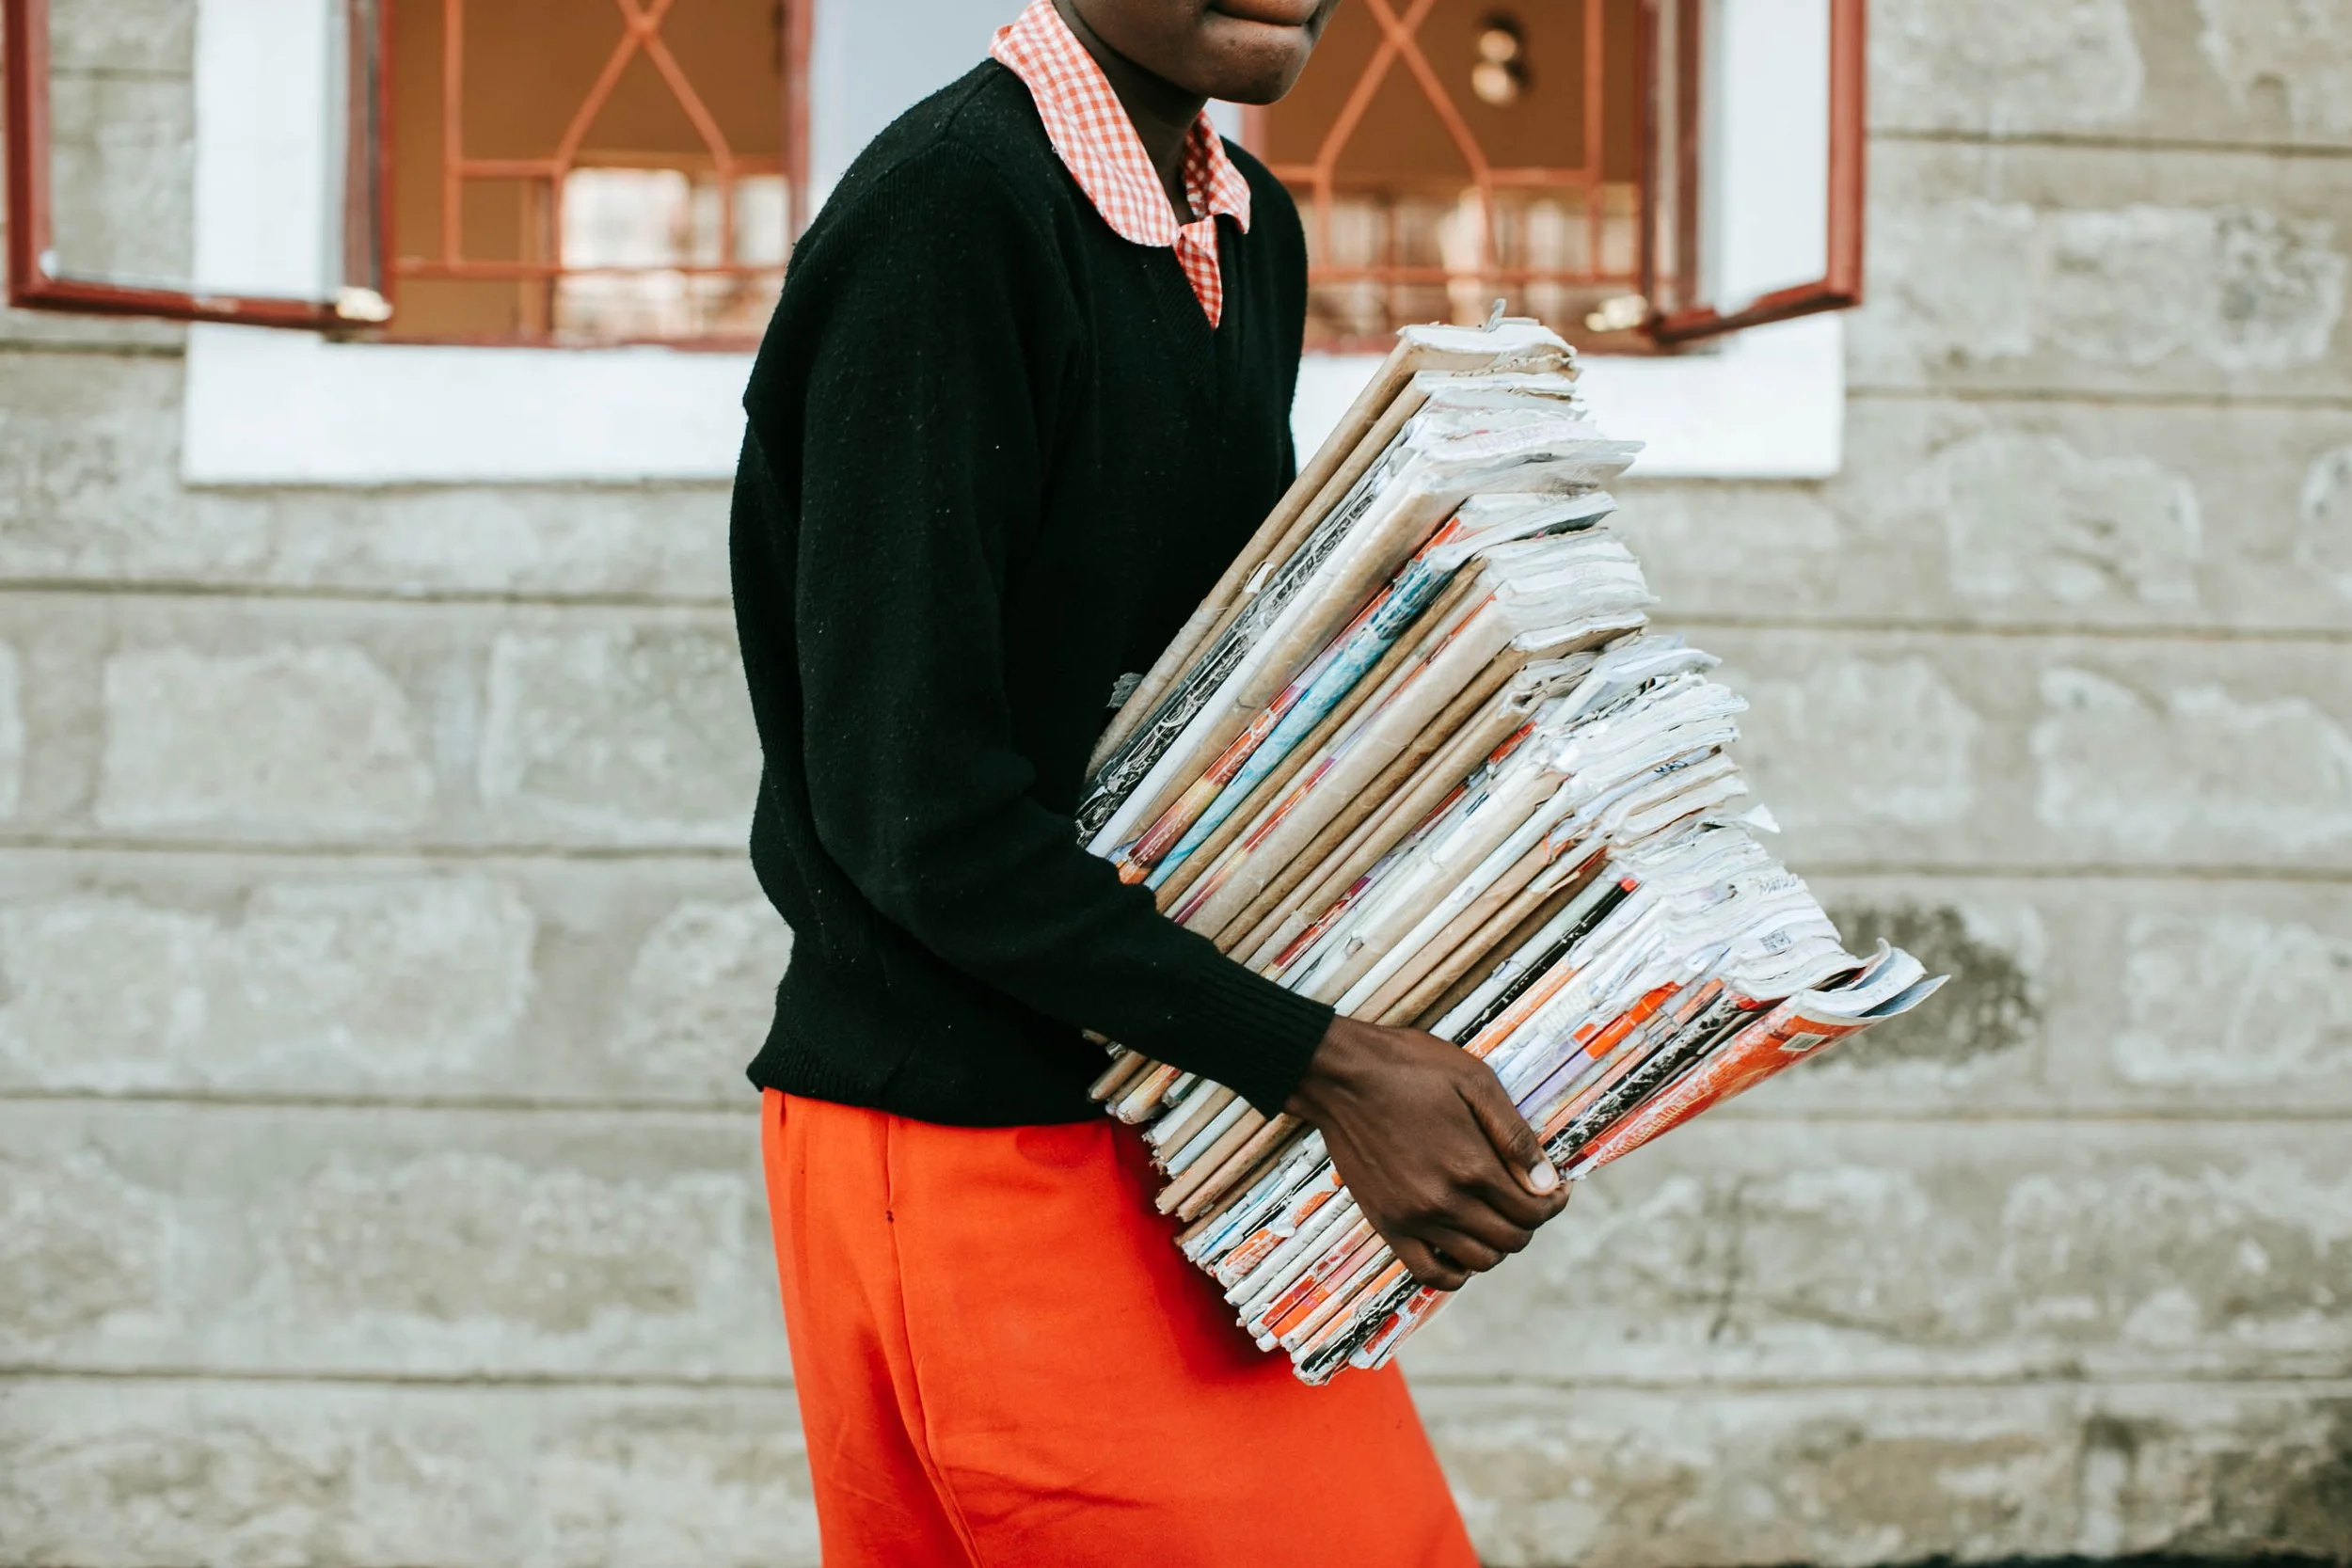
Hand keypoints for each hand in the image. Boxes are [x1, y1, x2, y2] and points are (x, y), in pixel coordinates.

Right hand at [1284, 1013, 1568, 1290]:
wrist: (1341, 1075)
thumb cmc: (1411, 1069)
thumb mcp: (1475, 1082)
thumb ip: (1514, 1136)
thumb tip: (1549, 1183)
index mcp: (1472, 1166)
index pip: (1533, 1210)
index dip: (1553, 1202)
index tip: (1554, 1188)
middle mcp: (1444, 1201)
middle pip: (1510, 1240)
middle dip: (1528, 1222)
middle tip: (1526, 1198)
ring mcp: (1413, 1218)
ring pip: (1478, 1261)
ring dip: (1497, 1245)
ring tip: (1495, 1216)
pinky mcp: (1386, 1224)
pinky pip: (1429, 1272)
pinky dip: (1456, 1272)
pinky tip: (1462, 1247)